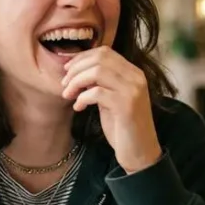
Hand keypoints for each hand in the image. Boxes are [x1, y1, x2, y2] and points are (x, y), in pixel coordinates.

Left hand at [61, 47, 161, 172]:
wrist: (140, 152)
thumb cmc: (122, 127)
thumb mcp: (110, 99)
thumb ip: (100, 83)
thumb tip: (74, 70)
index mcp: (133, 73)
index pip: (104, 52)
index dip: (82, 58)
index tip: (67, 70)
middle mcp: (136, 77)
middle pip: (99, 58)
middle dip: (76, 69)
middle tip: (64, 84)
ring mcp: (133, 91)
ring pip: (97, 72)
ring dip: (76, 82)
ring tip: (68, 95)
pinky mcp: (126, 106)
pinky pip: (97, 93)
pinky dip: (82, 98)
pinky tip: (78, 108)